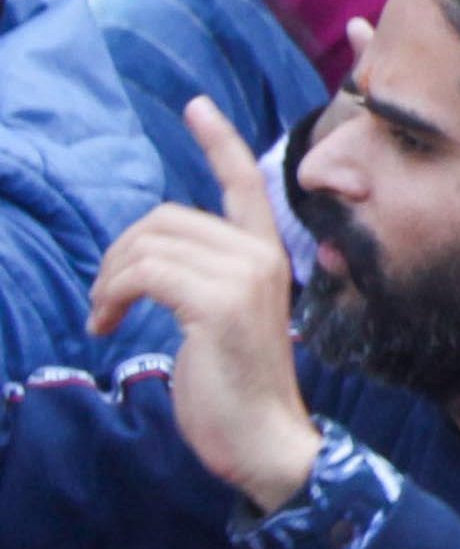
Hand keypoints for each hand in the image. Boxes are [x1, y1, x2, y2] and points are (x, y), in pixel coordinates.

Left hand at [87, 101, 317, 513]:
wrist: (265, 442)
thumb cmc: (237, 389)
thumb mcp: (222, 321)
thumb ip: (203, 281)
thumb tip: (149, 262)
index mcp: (266, 257)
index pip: (244, 185)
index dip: (220, 143)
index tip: (197, 106)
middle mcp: (261, 256)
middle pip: (166, 219)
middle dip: (119, 256)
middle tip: (105, 302)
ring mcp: (244, 277)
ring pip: (150, 245)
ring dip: (109, 281)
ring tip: (104, 317)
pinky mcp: (220, 303)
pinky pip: (146, 273)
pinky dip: (113, 296)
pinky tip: (108, 325)